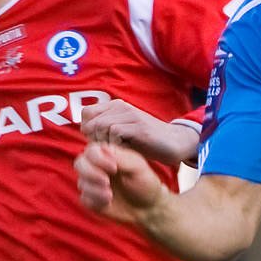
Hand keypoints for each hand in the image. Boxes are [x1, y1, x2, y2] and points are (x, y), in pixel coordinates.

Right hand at [75, 141, 169, 222]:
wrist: (148, 207)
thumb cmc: (145, 182)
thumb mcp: (137, 166)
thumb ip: (120, 157)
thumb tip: (102, 150)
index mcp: (107, 155)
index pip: (91, 150)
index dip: (98, 158)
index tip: (114, 168)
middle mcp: (97, 167)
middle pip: (80, 163)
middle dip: (91, 173)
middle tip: (106, 182)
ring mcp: (93, 184)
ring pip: (81, 182)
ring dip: (95, 189)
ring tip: (110, 195)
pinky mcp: (91, 200)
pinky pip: (84, 198)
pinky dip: (95, 201)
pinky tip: (108, 202)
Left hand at [79, 96, 199, 164]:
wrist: (175, 142)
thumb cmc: (147, 142)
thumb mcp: (123, 134)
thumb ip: (105, 131)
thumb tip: (85, 133)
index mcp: (116, 107)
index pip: (86, 114)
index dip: (87, 130)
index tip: (98, 143)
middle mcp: (121, 107)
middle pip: (91, 122)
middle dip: (94, 140)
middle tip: (106, 151)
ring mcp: (131, 115)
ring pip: (101, 126)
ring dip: (104, 144)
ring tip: (114, 153)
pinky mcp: (139, 126)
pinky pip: (115, 132)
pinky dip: (114, 145)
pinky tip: (123, 153)